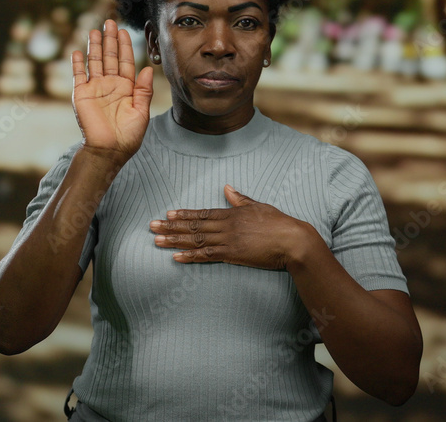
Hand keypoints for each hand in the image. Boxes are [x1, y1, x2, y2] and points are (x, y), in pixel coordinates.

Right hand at [72, 19, 154, 164]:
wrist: (109, 150)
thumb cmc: (128, 135)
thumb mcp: (141, 112)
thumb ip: (144, 90)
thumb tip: (147, 69)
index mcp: (126, 88)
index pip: (125, 61)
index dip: (125, 46)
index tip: (124, 31)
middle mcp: (110, 85)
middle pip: (109, 57)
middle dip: (110, 39)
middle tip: (110, 22)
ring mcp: (95, 88)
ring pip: (95, 62)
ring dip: (95, 46)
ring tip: (95, 30)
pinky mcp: (81, 94)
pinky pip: (78, 75)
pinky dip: (77, 63)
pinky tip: (78, 50)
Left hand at [150, 185, 319, 269]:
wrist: (292, 241)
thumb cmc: (279, 223)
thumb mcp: (258, 206)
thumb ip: (240, 199)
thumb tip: (228, 188)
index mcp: (232, 213)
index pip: (202, 214)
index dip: (184, 215)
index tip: (168, 214)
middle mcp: (226, 225)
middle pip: (193, 226)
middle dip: (171, 226)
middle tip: (152, 227)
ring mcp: (228, 240)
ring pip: (196, 240)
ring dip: (175, 241)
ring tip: (157, 240)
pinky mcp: (233, 254)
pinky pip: (207, 256)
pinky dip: (190, 256)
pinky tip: (176, 257)